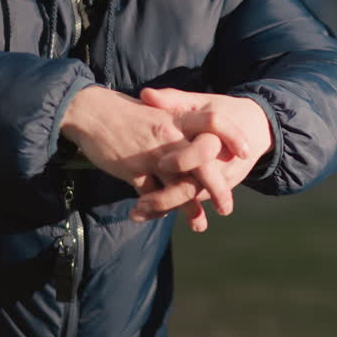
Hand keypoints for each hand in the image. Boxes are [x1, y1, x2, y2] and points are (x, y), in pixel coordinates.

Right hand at [58, 85, 252, 225]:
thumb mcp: (158, 113)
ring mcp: (152, 155)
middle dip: (218, 189)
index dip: (234, 135)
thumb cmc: (126, 113)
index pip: (215, 122)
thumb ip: (179, 129)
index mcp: (178, 118)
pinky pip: (151, 196)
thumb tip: (201, 145)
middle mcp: (170, 136)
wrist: (90, 110)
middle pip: (203, 164)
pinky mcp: (133, 170)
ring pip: (178, 186)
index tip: (246, 152)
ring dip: (190, 208)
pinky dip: (157, 209)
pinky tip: (159, 216)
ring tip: (200, 225)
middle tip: (227, 207)